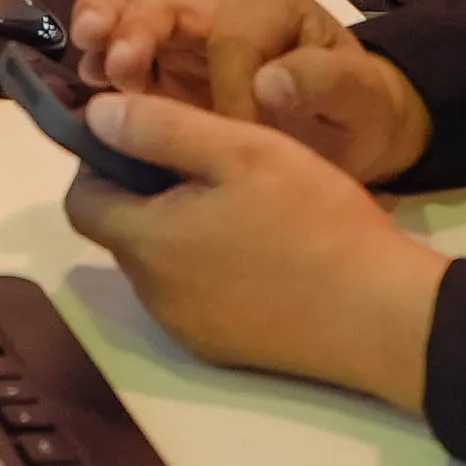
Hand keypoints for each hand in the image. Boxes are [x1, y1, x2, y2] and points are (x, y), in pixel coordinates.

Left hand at [55, 92, 448, 412]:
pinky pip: (192, 296)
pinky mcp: (223, 349)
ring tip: (240, 199)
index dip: (100, 161)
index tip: (145, 134)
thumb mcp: (239, 150)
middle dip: (146, 192)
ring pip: (158, 264)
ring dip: (178, 229)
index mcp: (149, 243)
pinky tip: (260, 246)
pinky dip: (207, 266)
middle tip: (207, 161)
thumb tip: (96, 116)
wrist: (384, 317)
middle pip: (121, 232)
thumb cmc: (313, 221)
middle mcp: (154, 295)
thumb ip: (160, 128)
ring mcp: (189, 328)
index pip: (82, 201)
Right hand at [62, 0, 433, 184]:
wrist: (351, 126)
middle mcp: (220, 9)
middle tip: (117, 66)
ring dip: (103, 30)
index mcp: (270, 8)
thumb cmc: (357, 108)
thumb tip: (269, 81)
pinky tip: (81, 83)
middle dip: (136, 30)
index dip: (226, 89)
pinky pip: (119, 45)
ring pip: (130, 10)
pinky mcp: (164, 65)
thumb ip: (325, 82)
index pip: (232, 39)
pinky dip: (96, 58)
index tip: (238, 137)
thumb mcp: (362, 97)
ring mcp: (186, 36)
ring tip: (87, 61)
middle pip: (165, 2)